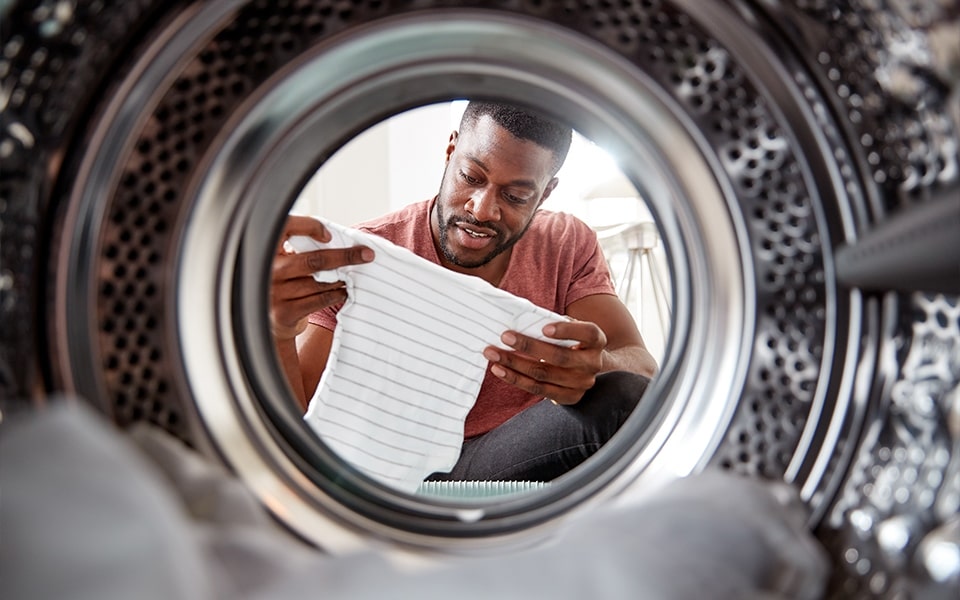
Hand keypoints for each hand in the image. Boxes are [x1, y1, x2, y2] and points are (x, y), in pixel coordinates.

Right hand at [270, 215, 372, 340]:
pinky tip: (344, 292)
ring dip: (341, 279)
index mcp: (269, 251)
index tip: (329, 235)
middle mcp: (269, 271)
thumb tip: (344, 241)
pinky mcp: (285, 313)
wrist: (269, 321)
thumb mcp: (286, 262)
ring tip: (353, 275)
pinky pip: (319, 300)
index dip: (308, 227)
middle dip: (344, 256)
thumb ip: (303, 250)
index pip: (286, 228)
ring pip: (319, 282)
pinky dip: (336, 295)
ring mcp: (275, 293)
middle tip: (366, 254)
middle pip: (313, 260)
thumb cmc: (285, 284)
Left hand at [482, 319, 606, 404]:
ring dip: (515, 364)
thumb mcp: (571, 329)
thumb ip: (555, 323)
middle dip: (529, 346)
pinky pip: (538, 390)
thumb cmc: (573, 341)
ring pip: (544, 375)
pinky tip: (500, 369)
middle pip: (560, 357)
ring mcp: (582, 383)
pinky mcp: (569, 397)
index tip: (544, 328)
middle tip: (505, 336)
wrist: (590, 366)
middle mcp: (592, 363)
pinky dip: (516, 379)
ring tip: (493, 353)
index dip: (567, 331)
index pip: (588, 333)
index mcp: (597, 341)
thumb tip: (521, 317)